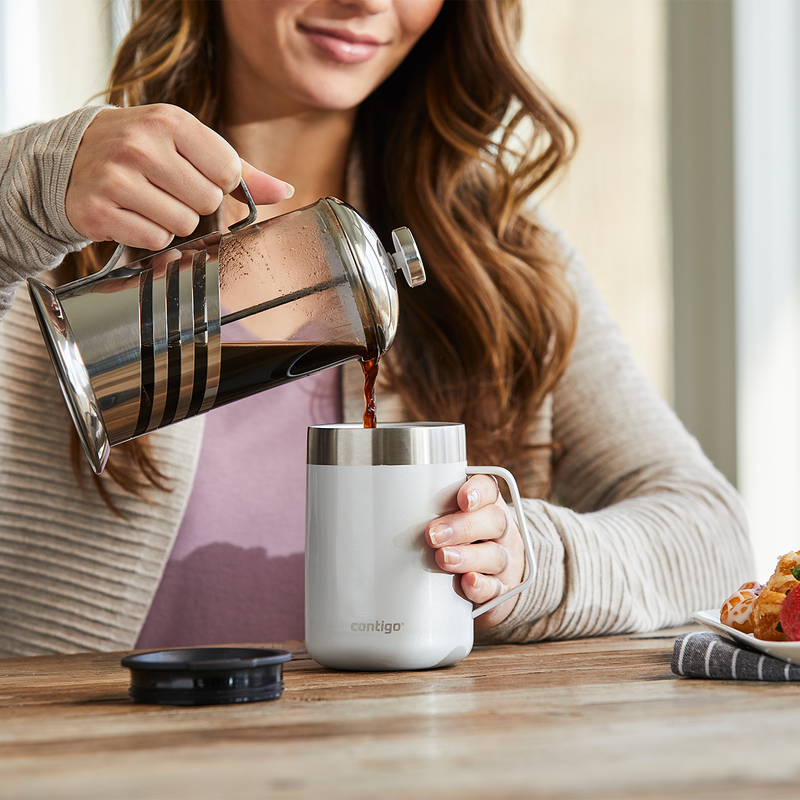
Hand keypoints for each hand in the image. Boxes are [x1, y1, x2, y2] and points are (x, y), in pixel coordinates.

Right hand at [66, 104, 293, 251]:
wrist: (71, 159)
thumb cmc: (144, 151)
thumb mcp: (190, 146)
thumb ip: (241, 170)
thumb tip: (284, 191)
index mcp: (170, 121)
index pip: (228, 170)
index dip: (220, 182)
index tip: (197, 174)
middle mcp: (141, 145)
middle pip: (207, 201)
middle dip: (195, 204)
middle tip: (167, 188)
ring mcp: (116, 178)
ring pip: (182, 225)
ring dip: (172, 221)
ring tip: (148, 200)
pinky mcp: (100, 211)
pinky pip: (154, 240)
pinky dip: (149, 235)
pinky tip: (132, 214)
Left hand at [426, 474, 525, 627]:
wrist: (492, 580)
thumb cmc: (463, 541)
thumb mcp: (452, 519)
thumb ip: (432, 510)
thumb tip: (391, 506)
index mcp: (488, 506)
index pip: (490, 489)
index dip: (478, 491)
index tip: (463, 498)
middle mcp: (500, 531)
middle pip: (493, 520)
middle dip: (463, 527)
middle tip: (433, 534)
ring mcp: (504, 560)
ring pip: (494, 555)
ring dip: (468, 557)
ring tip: (443, 559)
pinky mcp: (501, 589)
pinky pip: (495, 588)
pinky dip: (481, 586)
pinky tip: (467, 583)